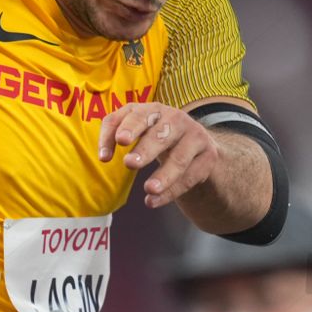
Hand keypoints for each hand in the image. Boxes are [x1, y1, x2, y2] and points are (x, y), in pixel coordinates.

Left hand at [97, 102, 218, 208]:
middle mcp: (176, 119)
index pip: (137, 114)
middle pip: (161, 134)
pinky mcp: (209, 155)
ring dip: (164, 175)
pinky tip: (153, 202)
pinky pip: (190, 176)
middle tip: (130, 163)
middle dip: (145, 148)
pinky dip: (171, 191)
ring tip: (148, 189)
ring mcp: (195, 136)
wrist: (197, 145)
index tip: (119, 142)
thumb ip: (114, 136)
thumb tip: (103, 157)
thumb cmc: (157, 137)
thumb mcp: (139, 131)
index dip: (127, 127)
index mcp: (154, 109)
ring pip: (179, 157)